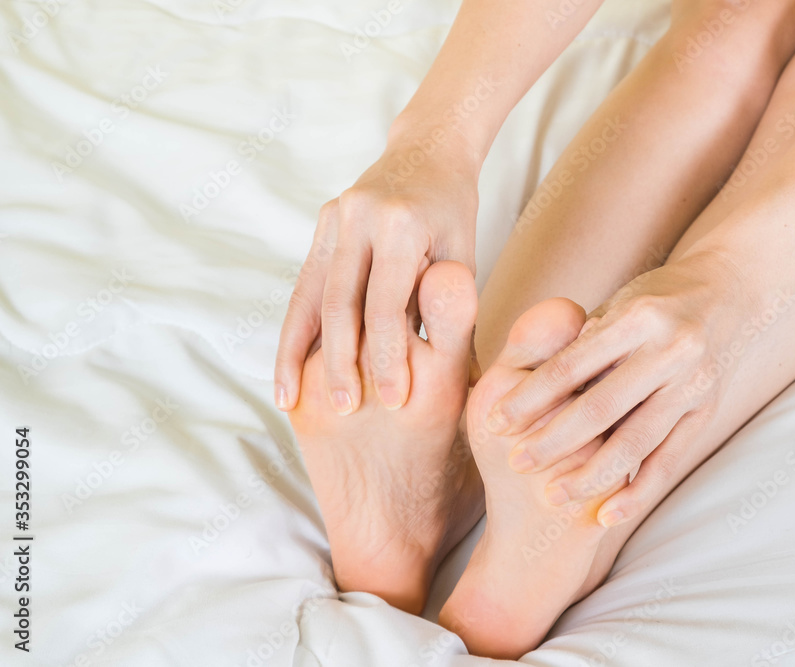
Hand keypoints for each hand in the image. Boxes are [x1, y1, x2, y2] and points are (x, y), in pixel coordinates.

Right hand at [275, 123, 479, 412]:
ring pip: (311, 296)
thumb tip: (454, 378)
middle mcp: (359, 216)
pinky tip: (286, 371)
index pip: (388, 302)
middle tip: (344, 408)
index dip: (390, 355)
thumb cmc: (454, 214)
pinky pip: (304, 286)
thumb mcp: (462, 256)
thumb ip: (449, 308)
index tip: (395, 400)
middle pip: (342, 302)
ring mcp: (334, 218)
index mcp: (401, 224)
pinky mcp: (321, 226)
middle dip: (340, 361)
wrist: (427, 151)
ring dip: (300, 353)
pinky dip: (294, 331)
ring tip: (293, 401)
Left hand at [486, 252, 756, 526]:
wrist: (731, 293)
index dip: (530, 397)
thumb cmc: (655, 300)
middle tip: (516, 463)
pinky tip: (606, 516)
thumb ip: (578, 342)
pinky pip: (668, 462)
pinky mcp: (706, 413)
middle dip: (553, 440)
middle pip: (600, 408)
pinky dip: (636, 493)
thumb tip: (526, 384)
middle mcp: (670, 351)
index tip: (496, 420)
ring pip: (635, 442)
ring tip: (554, 496)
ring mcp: (693, 386)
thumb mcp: (616, 305)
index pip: (571, 366)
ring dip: (590, 476)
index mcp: (638, 318)